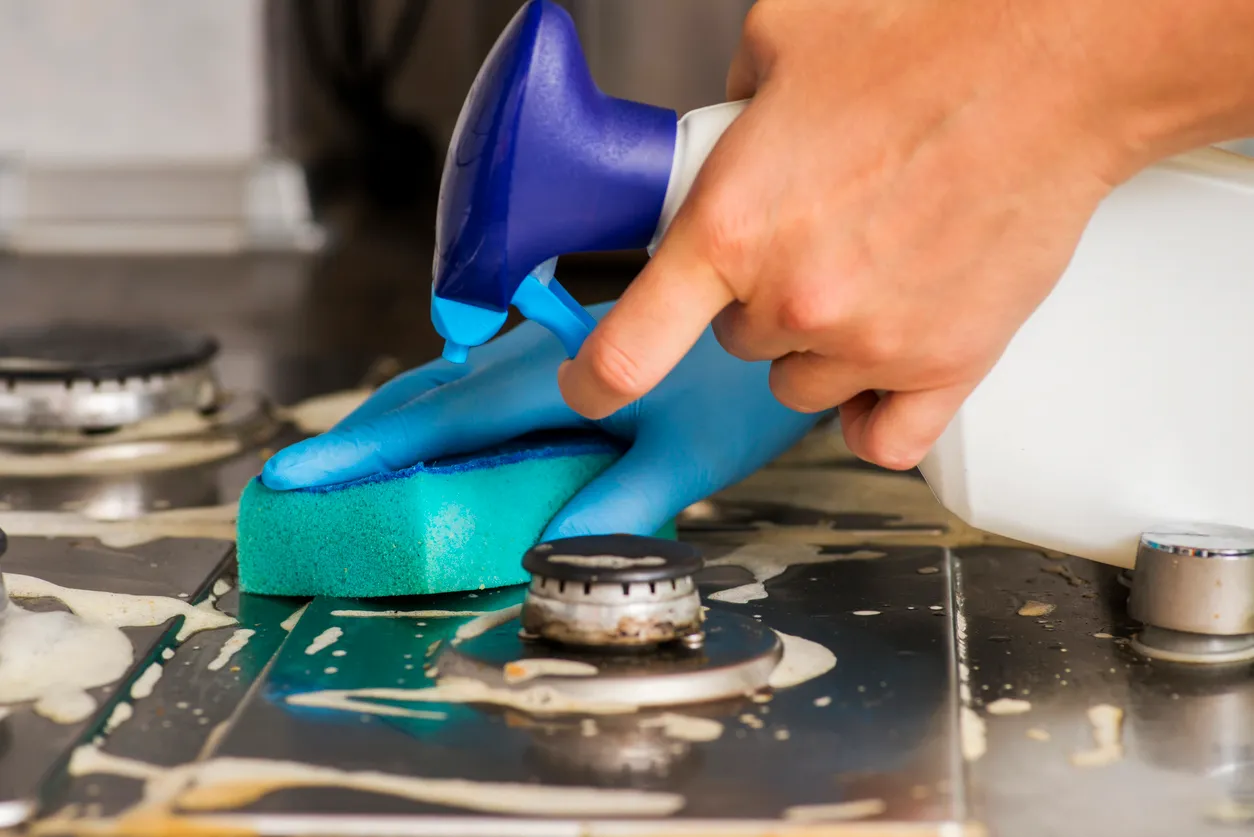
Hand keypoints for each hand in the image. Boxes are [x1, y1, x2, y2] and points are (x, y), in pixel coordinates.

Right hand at [261, 303, 822, 538]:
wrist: (769, 309)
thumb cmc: (737, 386)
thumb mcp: (687, 460)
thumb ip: (616, 509)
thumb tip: (543, 556)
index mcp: (547, 382)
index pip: (433, 424)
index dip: (360, 454)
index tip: (295, 476)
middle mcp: (532, 359)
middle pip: (423, 400)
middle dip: (358, 440)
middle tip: (297, 479)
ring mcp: (544, 351)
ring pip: (447, 388)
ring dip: (394, 425)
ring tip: (349, 460)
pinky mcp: (561, 354)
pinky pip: (479, 386)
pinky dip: (438, 414)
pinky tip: (438, 437)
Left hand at [557, 0, 1253, 469]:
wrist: (1052, 70)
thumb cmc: (929, 45)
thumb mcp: (784, 43)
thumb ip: (730, 112)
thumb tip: (723, 135)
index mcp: (731, 225)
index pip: (630, 348)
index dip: (597, 381)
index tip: (590, 389)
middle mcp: (791, 299)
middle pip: (737, 346)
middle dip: (758, 301)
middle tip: (812, 238)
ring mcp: (869, 344)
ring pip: (801, 386)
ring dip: (818, 346)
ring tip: (868, 275)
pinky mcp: (943, 367)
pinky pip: (881, 437)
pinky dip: (873, 410)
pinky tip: (883, 364)